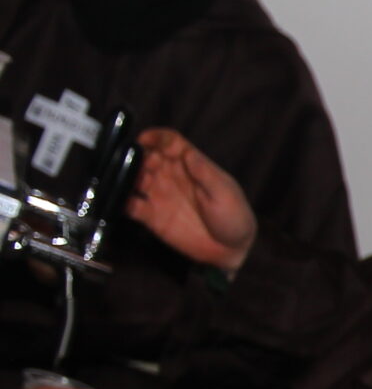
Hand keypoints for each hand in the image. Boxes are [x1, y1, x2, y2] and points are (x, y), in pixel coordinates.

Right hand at [128, 127, 255, 272]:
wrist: (232, 251)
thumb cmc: (234, 216)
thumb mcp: (225, 193)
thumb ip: (205, 174)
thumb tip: (189, 153)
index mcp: (190, 165)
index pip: (169, 142)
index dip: (156, 137)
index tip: (144, 139)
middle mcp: (170, 176)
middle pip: (146, 157)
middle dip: (135, 155)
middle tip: (130, 162)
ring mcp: (159, 195)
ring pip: (133, 178)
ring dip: (124, 176)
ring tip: (124, 180)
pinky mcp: (151, 216)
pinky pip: (130, 205)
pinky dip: (121, 201)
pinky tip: (120, 200)